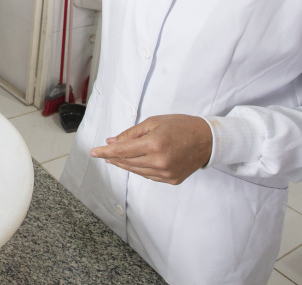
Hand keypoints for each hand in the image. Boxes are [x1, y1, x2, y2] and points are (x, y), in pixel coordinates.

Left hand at [89, 115, 212, 184]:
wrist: (208, 140)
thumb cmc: (181, 126)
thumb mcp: (153, 122)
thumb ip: (131, 134)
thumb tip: (111, 142)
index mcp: (154, 144)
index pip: (121, 151)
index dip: (105, 152)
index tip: (93, 152)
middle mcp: (159, 162)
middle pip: (127, 162)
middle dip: (112, 158)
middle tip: (102, 154)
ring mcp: (166, 173)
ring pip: (136, 171)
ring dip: (123, 164)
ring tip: (114, 159)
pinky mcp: (171, 179)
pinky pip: (148, 176)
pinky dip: (138, 169)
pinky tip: (133, 163)